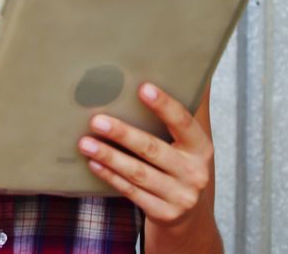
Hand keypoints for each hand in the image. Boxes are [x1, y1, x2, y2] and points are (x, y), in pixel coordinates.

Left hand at [78, 83, 213, 226]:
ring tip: (86, 142)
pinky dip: (110, 177)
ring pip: (138, 173)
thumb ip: (192, 109)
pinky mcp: (163, 214)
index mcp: (202, 148)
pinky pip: (131, 192)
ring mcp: (180, 197)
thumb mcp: (194, 142)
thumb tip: (197, 69)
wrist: (191, 218)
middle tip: (96, 120)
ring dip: (109, 157)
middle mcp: (195, 173)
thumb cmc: (185, 166)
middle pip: (153, 150)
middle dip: (123, 134)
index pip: (183, 122)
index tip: (142, 88)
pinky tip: (94, 163)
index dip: (164, 105)